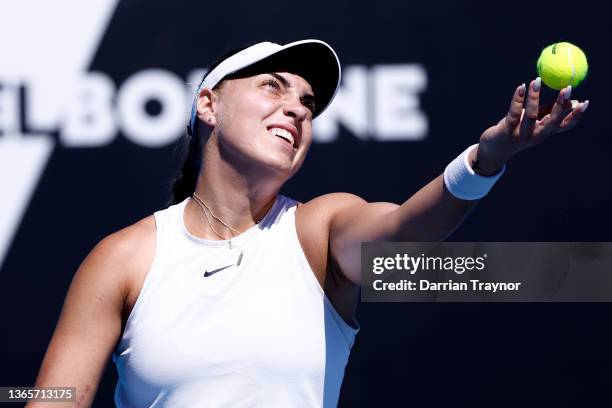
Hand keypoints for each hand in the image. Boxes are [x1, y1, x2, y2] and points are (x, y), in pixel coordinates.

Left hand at [474, 77, 588, 175]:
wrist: (493, 150)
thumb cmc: (516, 131)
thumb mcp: (535, 123)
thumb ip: (549, 112)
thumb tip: (571, 102)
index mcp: (545, 132)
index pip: (565, 126)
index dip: (576, 115)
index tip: (585, 102)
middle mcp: (536, 136)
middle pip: (552, 121)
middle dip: (561, 105)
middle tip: (567, 88)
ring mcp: (521, 135)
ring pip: (531, 116)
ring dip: (534, 97)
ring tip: (536, 81)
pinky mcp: (507, 131)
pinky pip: (513, 113)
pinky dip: (518, 99)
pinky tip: (521, 87)